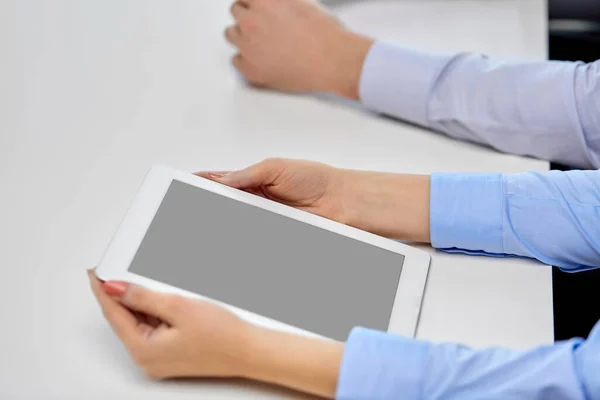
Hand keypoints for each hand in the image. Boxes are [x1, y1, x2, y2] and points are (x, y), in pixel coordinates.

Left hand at [89, 269, 343, 397]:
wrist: (249, 350)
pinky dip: (153, 311)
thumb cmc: (221, 335)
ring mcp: (160, 358)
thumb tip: (116, 289)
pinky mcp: (172, 353)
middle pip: (124, 320)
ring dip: (139, 302)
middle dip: (120, 295)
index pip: (114, 314)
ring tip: (142, 281)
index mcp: (144, 351)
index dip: (103, 290)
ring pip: (139, 323)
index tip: (96, 272)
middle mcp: (148, 359)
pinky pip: (154, 328)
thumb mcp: (178, 308)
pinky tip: (159, 297)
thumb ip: (143, 297)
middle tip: (114, 271)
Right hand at [197, 158, 430, 241]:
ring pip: (232, 226)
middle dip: (202, 210)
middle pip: (220, 207)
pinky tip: (224, 246)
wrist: (342, 203)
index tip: (180, 190)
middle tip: (183, 215)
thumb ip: (247, 175)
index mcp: (252, 181)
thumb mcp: (276, 168)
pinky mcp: (272, 237)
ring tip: (197, 232)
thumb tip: (220, 180)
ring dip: (216, 229)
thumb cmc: (316, 179)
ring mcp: (261, 221)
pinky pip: (250, 242)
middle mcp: (253, 202)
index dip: (200, 186)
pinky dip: (237, 246)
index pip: (218, 184)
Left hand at [224, 0, 372, 98]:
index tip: (255, 6)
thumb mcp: (302, 3)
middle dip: (247, 16)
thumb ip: (280, 2)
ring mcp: (248, 47)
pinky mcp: (251, 70)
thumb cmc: (324, 33)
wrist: (333, 60)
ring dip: (242, 35)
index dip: (252, 2)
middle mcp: (251, 22)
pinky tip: (260, 59)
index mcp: (263, 2)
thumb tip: (275, 5)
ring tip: (260, 42)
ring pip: (231, 35)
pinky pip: (236, 60)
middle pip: (236, 12)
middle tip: (261, 25)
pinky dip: (245, 59)